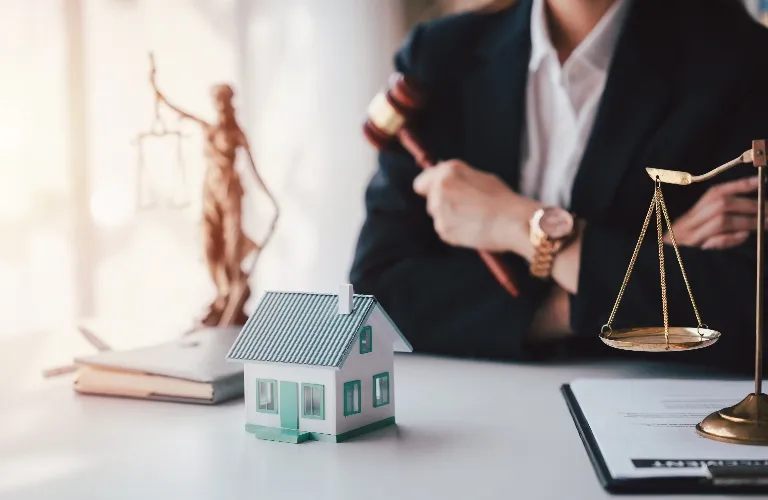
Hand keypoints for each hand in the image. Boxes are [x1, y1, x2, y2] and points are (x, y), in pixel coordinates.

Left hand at [412, 160, 538, 250]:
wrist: (512, 221)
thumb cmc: (503, 199)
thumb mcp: (481, 177)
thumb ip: (458, 178)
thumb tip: (445, 181)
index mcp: (448, 171)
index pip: (422, 181)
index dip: (430, 188)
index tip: (439, 193)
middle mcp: (439, 188)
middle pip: (430, 199)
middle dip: (443, 203)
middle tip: (467, 207)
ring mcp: (439, 210)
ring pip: (437, 215)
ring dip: (449, 217)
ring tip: (473, 218)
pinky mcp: (443, 230)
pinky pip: (444, 230)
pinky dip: (454, 231)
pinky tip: (473, 228)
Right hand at [666, 176, 764, 249]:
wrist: (656, 267)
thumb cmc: (681, 250)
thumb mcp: (697, 233)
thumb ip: (716, 223)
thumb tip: (742, 221)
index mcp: (691, 214)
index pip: (715, 193)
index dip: (738, 185)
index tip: (759, 181)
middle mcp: (688, 222)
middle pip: (720, 205)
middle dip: (748, 205)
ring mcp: (689, 237)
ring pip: (721, 221)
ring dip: (746, 221)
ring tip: (764, 223)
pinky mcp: (692, 251)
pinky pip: (714, 242)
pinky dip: (731, 238)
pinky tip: (744, 236)